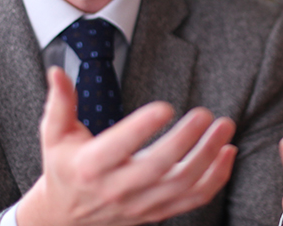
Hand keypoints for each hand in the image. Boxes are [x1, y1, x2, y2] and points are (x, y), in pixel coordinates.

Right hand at [16, 67, 237, 225]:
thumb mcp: (54, 135)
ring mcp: (140, 204)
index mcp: (91, 166)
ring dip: (209, 156)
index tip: (166, 106)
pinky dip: (216, 178)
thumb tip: (56, 71)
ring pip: (183, 184)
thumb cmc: (64, 168)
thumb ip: (60, 103)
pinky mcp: (157, 212)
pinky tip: (228, 151)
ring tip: (225, 126)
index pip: (119, 146)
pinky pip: (194, 199)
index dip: (142, 127)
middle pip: (159, 166)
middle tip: (207, 113)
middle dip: (187, 139)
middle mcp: (117, 188)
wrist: (65, 217)